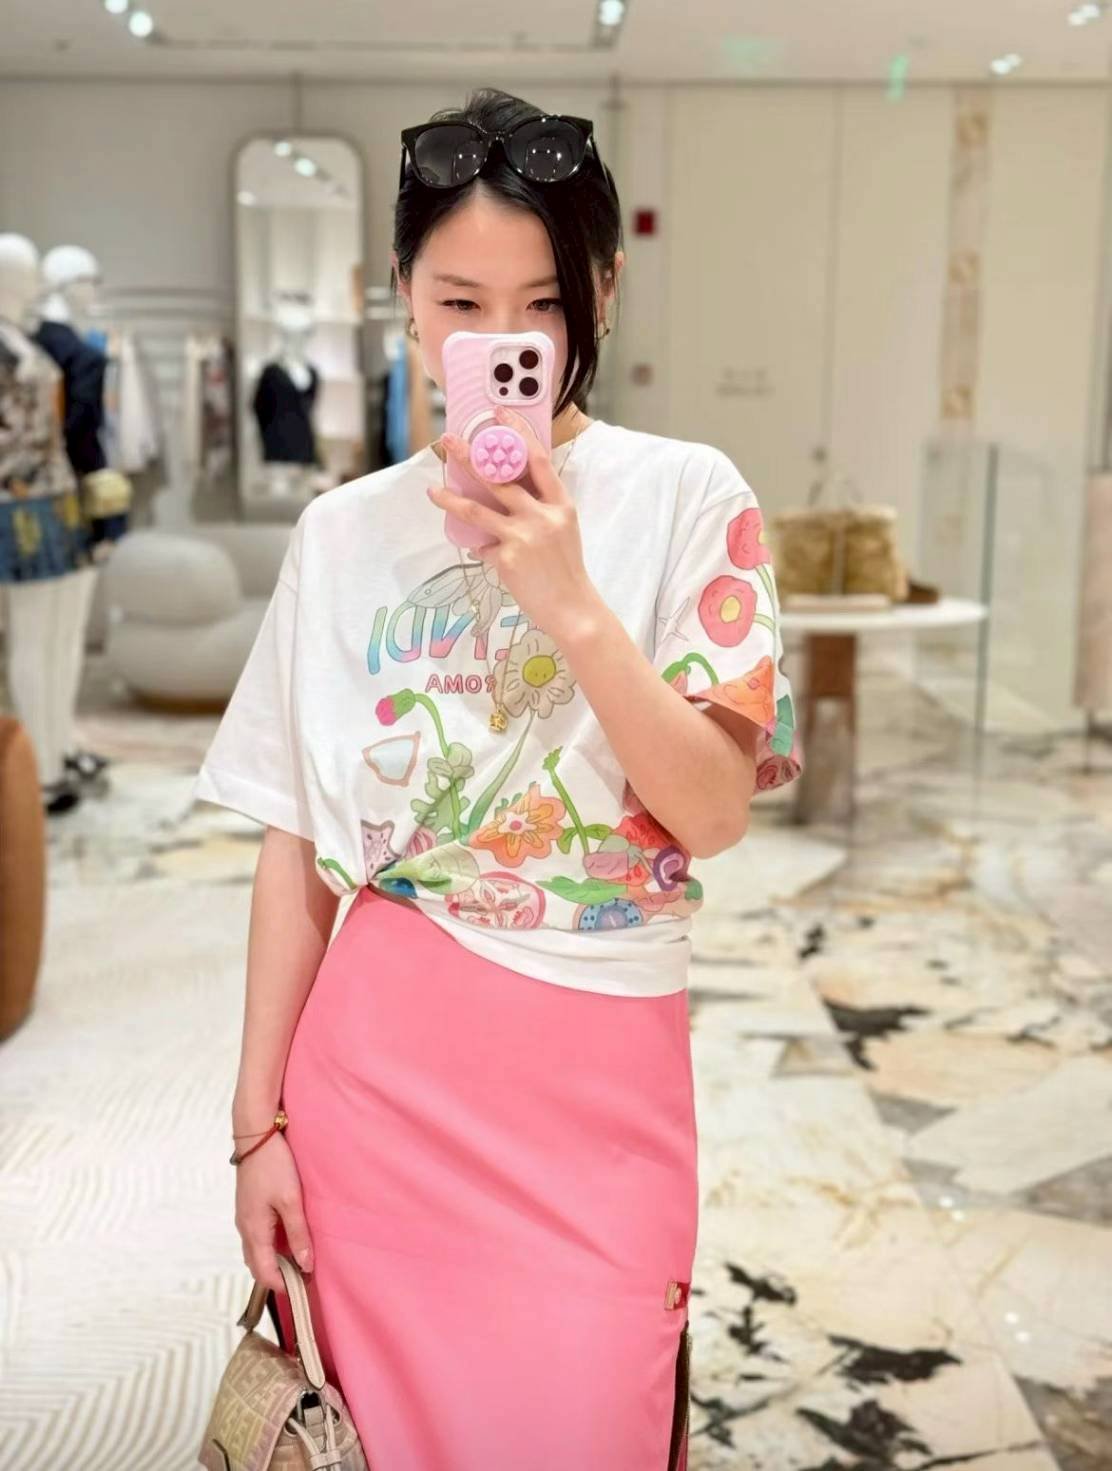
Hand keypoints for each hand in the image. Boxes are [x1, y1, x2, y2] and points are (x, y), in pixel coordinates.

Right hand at [234, 1131, 313, 1292]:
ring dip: (274, 1261)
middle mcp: (245, 1228)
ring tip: (298, 1260)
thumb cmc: (273, 1165)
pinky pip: (256, 1237)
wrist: (256, 1136)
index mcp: (254, 1231)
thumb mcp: (291, 1200)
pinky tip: (287, 1238)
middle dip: (278, 1277)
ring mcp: (244, 1218)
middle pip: (258, 1266)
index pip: (264, 1273)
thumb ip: (298, 1234)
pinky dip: (270, 1246)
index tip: (304, 1288)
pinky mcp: (248, 1208)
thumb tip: (305, 1265)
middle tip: (303, 1277)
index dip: (283, 1285)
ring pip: (256, 1252)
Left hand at [427, 406, 602, 643]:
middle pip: (498, 477)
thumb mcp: (563, 530)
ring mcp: (523, 536)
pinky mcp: (507, 558)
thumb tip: (504, 494)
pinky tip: (487, 555)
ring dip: (451, 498)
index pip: (537, 459)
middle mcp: (542, 515)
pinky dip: (481, 549)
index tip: (498, 415)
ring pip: (477, 509)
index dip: (517, 433)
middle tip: (449, 441)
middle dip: (469, 456)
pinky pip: (483, 547)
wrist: (573, 609)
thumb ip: (540, 509)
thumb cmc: (567, 570)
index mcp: (560, 504)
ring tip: (433, 490)